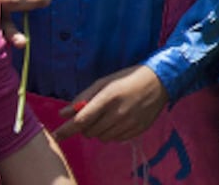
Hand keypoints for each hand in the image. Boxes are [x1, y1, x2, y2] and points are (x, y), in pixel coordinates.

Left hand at [54, 65, 168, 141]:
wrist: (160, 81)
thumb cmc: (128, 78)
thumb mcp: (104, 82)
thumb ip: (83, 98)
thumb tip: (63, 113)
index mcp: (108, 98)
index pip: (81, 120)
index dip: (66, 130)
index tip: (57, 135)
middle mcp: (118, 113)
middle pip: (90, 132)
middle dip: (85, 127)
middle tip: (92, 117)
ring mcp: (129, 123)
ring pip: (102, 138)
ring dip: (99, 131)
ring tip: (107, 118)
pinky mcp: (138, 130)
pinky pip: (116, 139)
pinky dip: (113, 133)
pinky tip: (119, 121)